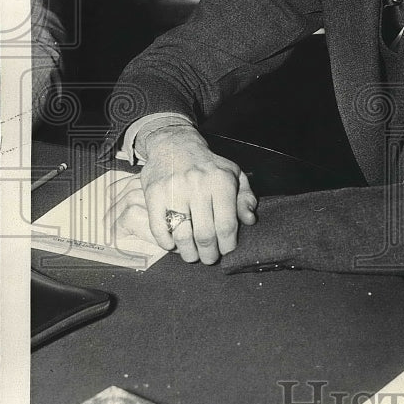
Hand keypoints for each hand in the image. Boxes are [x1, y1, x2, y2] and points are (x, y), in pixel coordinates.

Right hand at [109, 124, 256, 263]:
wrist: (174, 145)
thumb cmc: (208, 165)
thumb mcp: (233, 174)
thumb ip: (245, 198)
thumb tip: (249, 220)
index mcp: (220, 181)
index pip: (226, 225)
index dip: (228, 244)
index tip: (226, 250)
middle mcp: (198, 185)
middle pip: (205, 235)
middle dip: (209, 254)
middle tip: (209, 258)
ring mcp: (174, 190)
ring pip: (182, 235)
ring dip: (188, 253)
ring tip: (192, 255)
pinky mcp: (153, 194)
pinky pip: (159, 228)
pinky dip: (166, 242)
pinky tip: (173, 244)